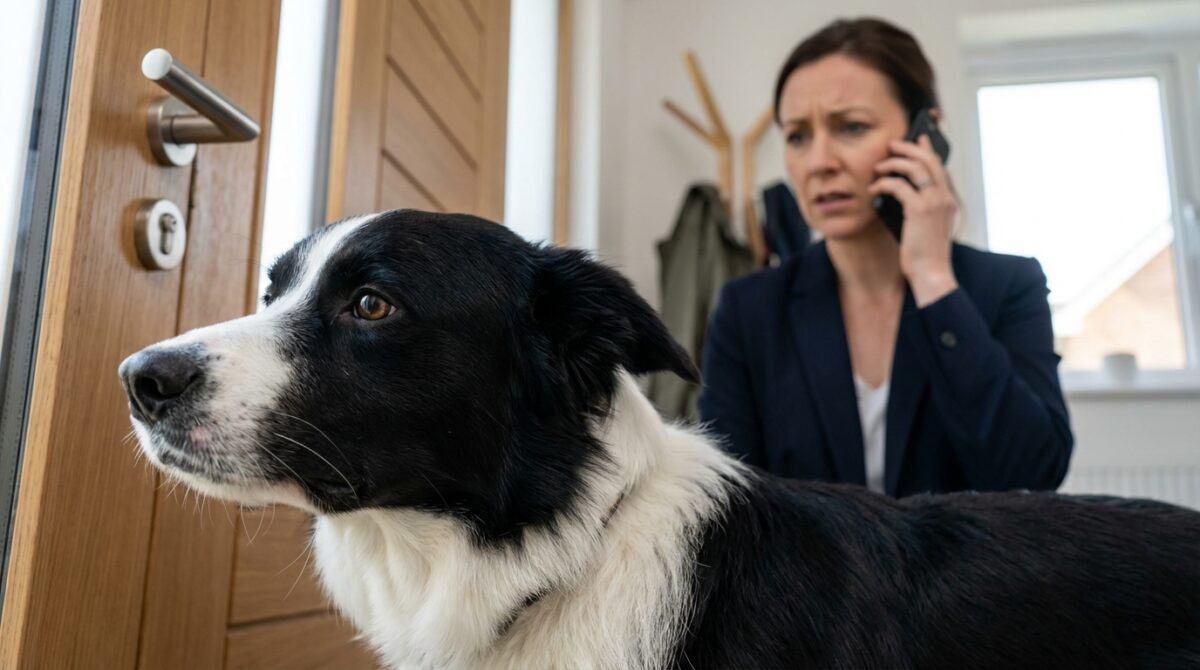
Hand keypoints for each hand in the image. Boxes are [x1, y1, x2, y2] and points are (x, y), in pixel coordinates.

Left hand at [869, 134, 958, 306]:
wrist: (932, 274)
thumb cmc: (924, 255)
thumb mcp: (925, 227)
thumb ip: (918, 208)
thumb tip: (898, 192)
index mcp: (948, 201)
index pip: (939, 168)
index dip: (928, 150)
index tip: (918, 139)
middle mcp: (945, 198)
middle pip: (928, 160)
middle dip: (909, 148)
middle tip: (891, 145)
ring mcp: (934, 203)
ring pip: (914, 168)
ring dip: (893, 163)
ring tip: (879, 166)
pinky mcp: (919, 210)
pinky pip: (899, 186)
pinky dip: (883, 184)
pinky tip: (873, 189)